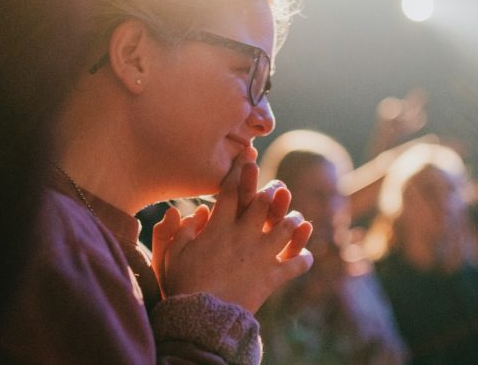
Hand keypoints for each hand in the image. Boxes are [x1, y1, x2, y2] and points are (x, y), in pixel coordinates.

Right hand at [152, 155, 313, 312]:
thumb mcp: (172, 254)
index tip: (249, 158)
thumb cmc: (183, 285)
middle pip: (265, 203)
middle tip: (279, 188)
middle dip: (274, 191)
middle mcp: (243, 235)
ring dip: (293, 221)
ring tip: (296, 219)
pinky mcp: (272, 277)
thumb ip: (181, 230)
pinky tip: (304, 257)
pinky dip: (303, 259)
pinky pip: (296, 264)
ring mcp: (261, 255)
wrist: (201, 318)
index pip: (232, 190)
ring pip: (286, 229)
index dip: (241, 171)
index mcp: (219, 227)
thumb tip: (195, 212)